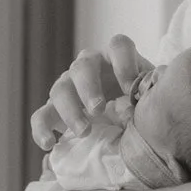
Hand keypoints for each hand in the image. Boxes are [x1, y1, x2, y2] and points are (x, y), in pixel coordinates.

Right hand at [31, 34, 152, 151]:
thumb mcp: (147, 96)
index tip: (129, 88)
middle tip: (98, 109)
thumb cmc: (137, 103)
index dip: (124, 63)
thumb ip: (150, 96)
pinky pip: (40, 116)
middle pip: (82, 67)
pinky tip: (49, 144)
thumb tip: (147, 106)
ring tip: (84, 132)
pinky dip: (41, 129)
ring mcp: (68, 86)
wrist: (119, 119)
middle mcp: (88, 66)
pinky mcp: (53, 109)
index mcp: (114, 58)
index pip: (118, 46)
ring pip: (60, 90)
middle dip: (89, 89)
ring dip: (71, 111)